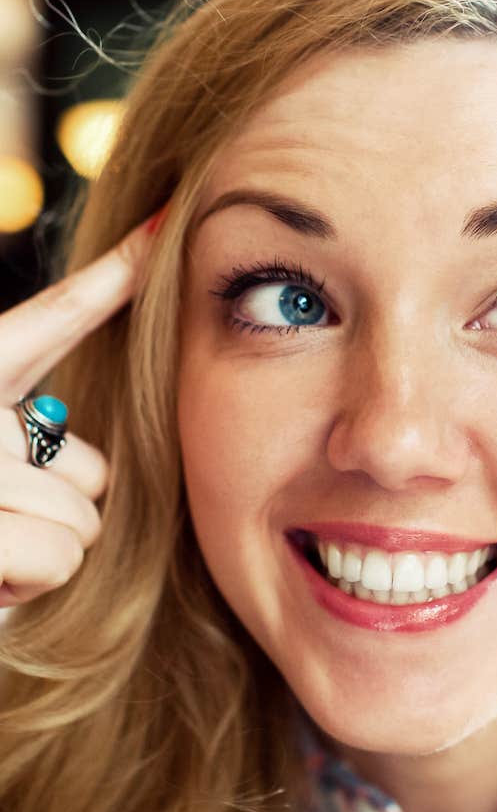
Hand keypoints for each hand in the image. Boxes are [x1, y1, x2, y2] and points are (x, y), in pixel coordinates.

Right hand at [0, 215, 155, 606]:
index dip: (114, 272)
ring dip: (39, 556)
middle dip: (54, 514)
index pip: (52, 318)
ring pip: (82, 523)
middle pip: (94, 470)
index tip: (165, 223)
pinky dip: (22, 588)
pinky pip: (57, 560)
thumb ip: (32, 436)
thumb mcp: (0, 455)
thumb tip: (91, 436)